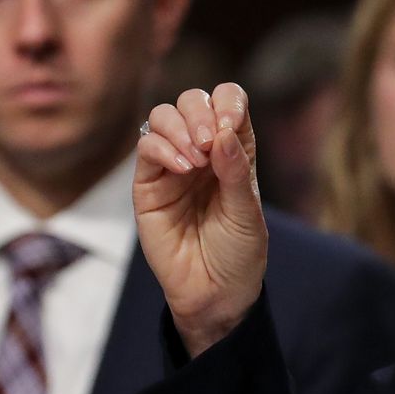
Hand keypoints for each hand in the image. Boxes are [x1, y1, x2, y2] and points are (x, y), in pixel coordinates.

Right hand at [134, 83, 267, 353]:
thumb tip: (222, 131)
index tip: (231, 126)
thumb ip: (236, 171)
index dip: (229, 103)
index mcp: (234, 149)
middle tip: (210, 144)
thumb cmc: (238, 253)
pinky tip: (182, 169)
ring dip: (180, 127)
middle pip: (193, 100)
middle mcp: (203, 150)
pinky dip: (162, 148)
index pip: (228, 100)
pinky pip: (146, 147)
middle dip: (201, 112)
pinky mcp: (148, 183)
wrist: (214, 293)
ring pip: (164, 116)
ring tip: (196, 160)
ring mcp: (173, 164)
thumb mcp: (248, 213)